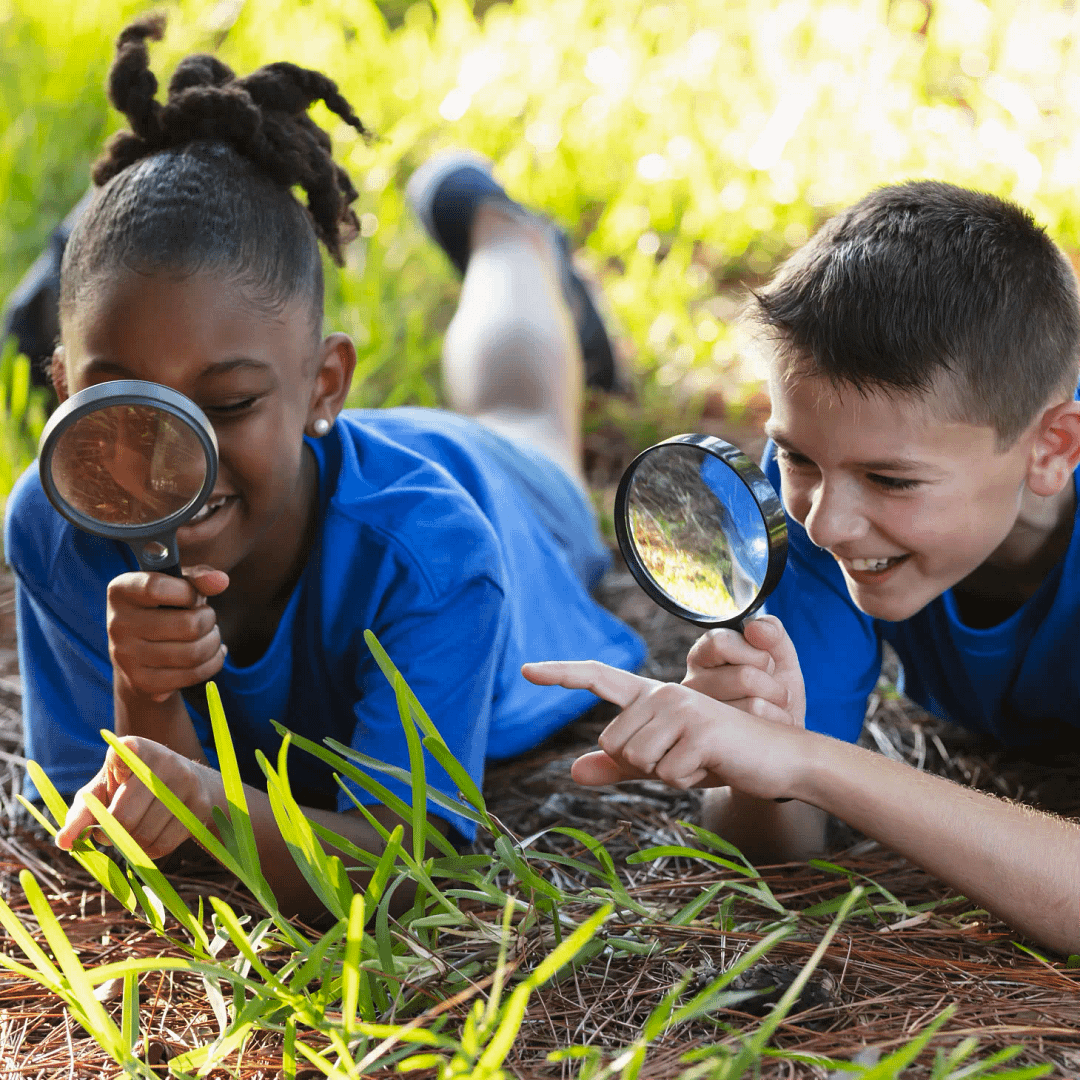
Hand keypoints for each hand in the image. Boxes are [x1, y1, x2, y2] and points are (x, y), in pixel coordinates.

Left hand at [55, 737, 218, 859]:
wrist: (187, 781)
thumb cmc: (131, 787)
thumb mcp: (103, 791)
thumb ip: (82, 814)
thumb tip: (63, 842)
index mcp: (133, 748)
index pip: (120, 758)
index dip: (116, 770)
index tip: (120, 770)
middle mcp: (163, 760)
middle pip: (124, 817)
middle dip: (110, 833)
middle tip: (108, 832)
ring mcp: (186, 782)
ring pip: (144, 834)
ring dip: (129, 845)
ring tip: (128, 835)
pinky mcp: (199, 806)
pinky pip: (163, 844)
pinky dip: (147, 851)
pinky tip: (146, 840)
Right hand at [107, 566, 228, 703]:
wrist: (138, 655)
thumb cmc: (162, 609)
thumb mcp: (176, 585)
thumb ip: (198, 576)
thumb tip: (221, 580)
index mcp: (121, 591)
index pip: (156, 587)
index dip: (187, 591)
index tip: (194, 596)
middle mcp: (117, 624)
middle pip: (189, 625)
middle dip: (210, 619)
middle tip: (207, 618)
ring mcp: (127, 657)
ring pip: (194, 653)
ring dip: (214, 642)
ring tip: (210, 635)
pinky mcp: (142, 682)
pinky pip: (193, 674)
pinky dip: (213, 662)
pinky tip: (210, 654)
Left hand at [521, 660, 800, 798]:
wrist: (776, 760)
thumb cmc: (717, 758)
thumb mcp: (663, 763)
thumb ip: (619, 767)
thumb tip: (572, 773)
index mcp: (650, 698)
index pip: (599, 677)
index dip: (561, 673)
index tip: (526, 668)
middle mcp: (662, 694)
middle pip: (613, 745)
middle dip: (645, 766)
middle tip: (684, 757)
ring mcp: (681, 707)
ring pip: (637, 760)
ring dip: (668, 774)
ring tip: (700, 758)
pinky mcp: (700, 729)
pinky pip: (668, 773)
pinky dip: (689, 780)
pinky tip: (714, 764)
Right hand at [683, 615, 805, 727]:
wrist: (782, 737)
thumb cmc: (774, 691)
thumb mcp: (779, 655)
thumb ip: (771, 633)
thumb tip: (755, 628)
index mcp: (702, 656)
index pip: (720, 642)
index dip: (755, 653)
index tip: (763, 663)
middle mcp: (692, 685)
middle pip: (744, 676)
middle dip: (773, 684)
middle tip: (773, 692)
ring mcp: (701, 719)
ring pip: (754, 705)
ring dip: (777, 706)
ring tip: (771, 710)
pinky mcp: (717, 743)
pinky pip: (759, 728)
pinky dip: (778, 724)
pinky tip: (768, 727)